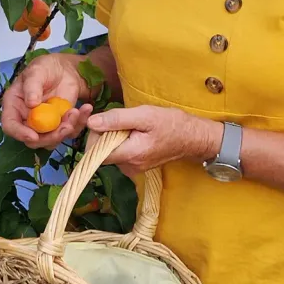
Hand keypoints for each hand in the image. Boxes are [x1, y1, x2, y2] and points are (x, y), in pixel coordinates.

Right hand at [1, 53, 93, 149]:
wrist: (65, 69)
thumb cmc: (46, 67)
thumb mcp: (37, 71)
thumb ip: (32, 86)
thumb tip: (31, 103)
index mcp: (14, 105)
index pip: (10, 125)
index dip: (20, 133)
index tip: (34, 136)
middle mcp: (26, 119)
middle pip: (33, 140)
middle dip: (50, 137)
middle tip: (66, 126)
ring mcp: (44, 124)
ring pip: (52, 141)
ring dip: (66, 131)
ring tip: (76, 112)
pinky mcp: (60, 125)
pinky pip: (69, 133)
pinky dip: (79, 124)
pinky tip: (85, 109)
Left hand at [87, 105, 222, 174]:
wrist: (193, 137)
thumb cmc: (171, 124)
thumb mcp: (144, 115)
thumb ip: (116, 119)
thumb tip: (90, 122)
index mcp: (130, 155)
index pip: (96, 151)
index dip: (94, 134)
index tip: (103, 119)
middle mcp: (129, 167)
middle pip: (101, 152)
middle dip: (104, 133)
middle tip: (119, 119)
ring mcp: (133, 168)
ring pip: (110, 152)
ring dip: (113, 137)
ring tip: (130, 125)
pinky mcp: (136, 166)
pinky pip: (119, 153)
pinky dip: (121, 141)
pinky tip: (133, 132)